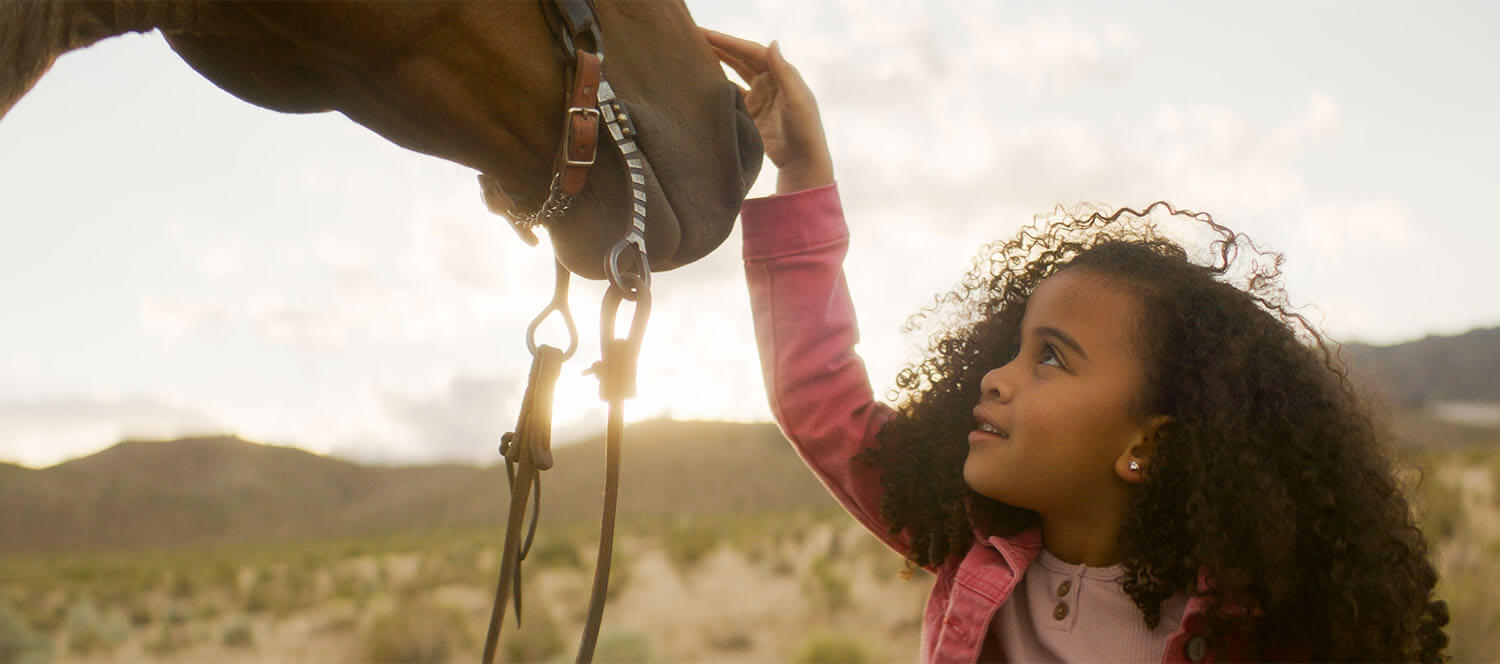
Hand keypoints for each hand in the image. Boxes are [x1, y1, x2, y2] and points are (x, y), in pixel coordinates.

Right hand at [702, 29, 833, 193]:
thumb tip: (772, 43)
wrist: (802, 160)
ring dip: (717, 63)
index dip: (729, 42)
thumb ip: (784, 71)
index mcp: (781, 73)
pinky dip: (718, 87)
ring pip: (733, 74)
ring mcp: (758, 97)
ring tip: (695, 53)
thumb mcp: (797, 98)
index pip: (751, 52)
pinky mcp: (750, 114)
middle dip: (719, 46)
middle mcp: (768, 81)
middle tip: (695, 36)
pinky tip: (703, 81)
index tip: (707, 34)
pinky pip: (731, 95)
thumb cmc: (805, 128)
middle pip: (740, 59)